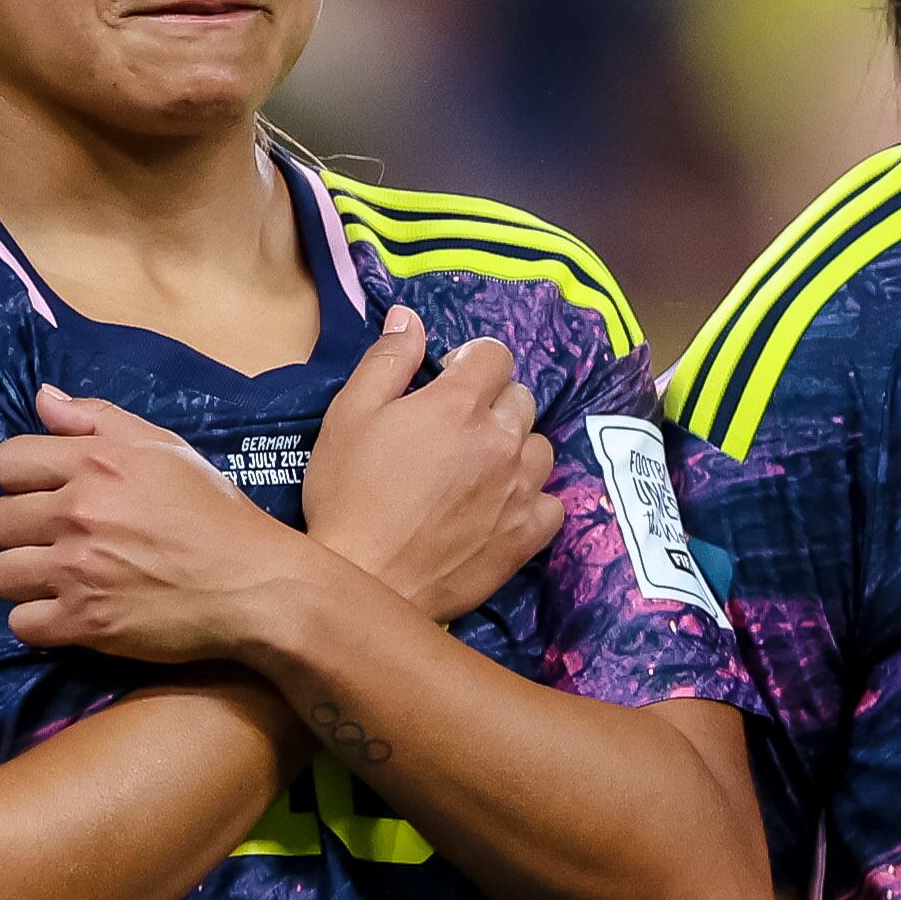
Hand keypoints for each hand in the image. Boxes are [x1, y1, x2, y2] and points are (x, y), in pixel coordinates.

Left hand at [0, 386, 324, 661]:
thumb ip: (98, 417)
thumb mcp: (164, 448)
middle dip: (19, 530)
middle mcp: (80, 512)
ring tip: (55, 578)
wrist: (256, 586)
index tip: (43, 494)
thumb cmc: (214, 513)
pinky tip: (65, 612)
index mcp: (97, 462)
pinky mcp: (86, 622)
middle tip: (53, 540)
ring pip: (0, 573)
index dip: (19, 478)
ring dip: (23, 577)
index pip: (6, 462)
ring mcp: (79, 570)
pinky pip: (22, 623)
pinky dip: (39, 621)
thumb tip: (42, 398)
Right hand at [301, 306, 561, 622]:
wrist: (367, 582)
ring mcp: (520, 490)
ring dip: (516, 448)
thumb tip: (409, 318)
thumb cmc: (348, 495)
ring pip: (540, 448)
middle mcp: (501, 441)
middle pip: (521, 399)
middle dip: (493, 403)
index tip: (449, 379)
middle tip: (457, 429)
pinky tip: (502, 506)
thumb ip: (387, 360)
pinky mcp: (526, 536)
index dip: (472, 362)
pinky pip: (552, 503)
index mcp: (459, 404)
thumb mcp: (349, 415)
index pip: (495, 355)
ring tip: (481, 467)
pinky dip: (532, 499)